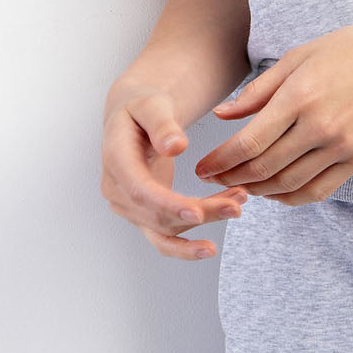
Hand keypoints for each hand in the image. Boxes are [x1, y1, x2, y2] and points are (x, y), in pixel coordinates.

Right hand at [101, 80, 248, 260]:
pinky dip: (187, 245)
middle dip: (200, 213)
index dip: (167, 204)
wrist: (133, 117)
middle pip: (158, 214)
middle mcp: (117, 190)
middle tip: (236, 206)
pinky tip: (209, 248)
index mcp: (115, 159)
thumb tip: (177, 147)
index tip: (196, 212)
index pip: (139, 190)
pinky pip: (164, 237)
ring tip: (237, 207)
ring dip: (203, 222)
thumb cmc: (142, 107)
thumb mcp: (151, 104)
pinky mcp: (144, 215)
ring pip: (166, 228)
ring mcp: (129, 207)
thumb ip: (163, 125)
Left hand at [193, 14, 352, 204]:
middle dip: (232, 178)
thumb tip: (222, 114)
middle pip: (264, 168)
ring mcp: (343, 147)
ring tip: (241, 186)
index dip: (221, 161)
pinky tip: (275, 192)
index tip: (203, 167)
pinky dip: (291, 197)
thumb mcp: (297, 57)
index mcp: (300, 97)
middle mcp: (321, 127)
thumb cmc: (348, 49)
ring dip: (258, 191)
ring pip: (289, 185)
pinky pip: (318, 191)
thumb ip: (258, 91)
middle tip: (215, 180)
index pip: (249, 142)